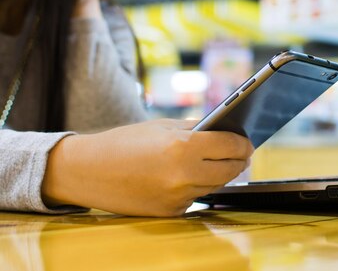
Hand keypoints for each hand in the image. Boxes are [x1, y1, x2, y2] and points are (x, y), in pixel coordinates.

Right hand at [41, 119, 253, 216]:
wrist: (88, 172)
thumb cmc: (125, 142)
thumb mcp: (163, 126)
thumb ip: (197, 128)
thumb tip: (226, 131)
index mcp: (183, 148)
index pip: (231, 146)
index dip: (243, 143)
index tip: (248, 141)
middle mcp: (184, 176)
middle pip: (230, 171)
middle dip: (239, 161)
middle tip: (242, 153)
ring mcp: (177, 197)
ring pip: (214, 186)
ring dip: (219, 175)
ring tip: (221, 162)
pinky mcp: (170, 212)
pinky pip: (195, 198)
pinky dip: (198, 187)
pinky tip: (193, 176)